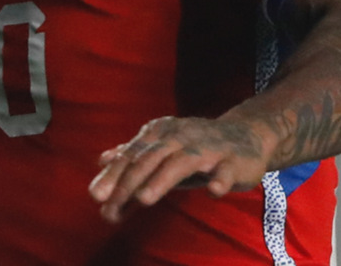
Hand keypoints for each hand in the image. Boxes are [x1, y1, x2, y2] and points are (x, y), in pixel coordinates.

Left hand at [88, 116, 268, 223]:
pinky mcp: (233, 161)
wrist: (245, 135)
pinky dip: (219, 180)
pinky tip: (212, 191)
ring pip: (181, 163)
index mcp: (159, 133)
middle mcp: (179, 137)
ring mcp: (207, 148)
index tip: (95, 196)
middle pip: (148, 160)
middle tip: (109, 206)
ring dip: (161, 180)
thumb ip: (133, 157)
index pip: (131, 155)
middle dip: (127, 184)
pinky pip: (225, 171)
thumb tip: (100, 160)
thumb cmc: (195, 147)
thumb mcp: (162, 151)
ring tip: (143, 199)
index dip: (112, 176)